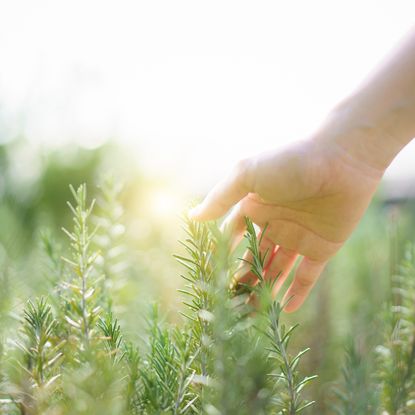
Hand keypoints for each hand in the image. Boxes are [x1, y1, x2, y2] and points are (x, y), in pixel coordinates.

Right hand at [190, 135, 383, 311]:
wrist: (343, 159)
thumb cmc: (290, 162)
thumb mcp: (247, 175)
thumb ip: (220, 197)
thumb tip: (192, 217)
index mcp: (254, 207)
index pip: (232, 237)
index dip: (222, 256)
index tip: (211, 277)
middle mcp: (274, 224)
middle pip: (254, 257)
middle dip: (243, 279)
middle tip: (231, 304)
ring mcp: (298, 237)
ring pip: (277, 270)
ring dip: (265, 290)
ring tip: (252, 314)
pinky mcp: (322, 247)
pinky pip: (307, 275)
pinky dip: (297, 292)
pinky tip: (285, 310)